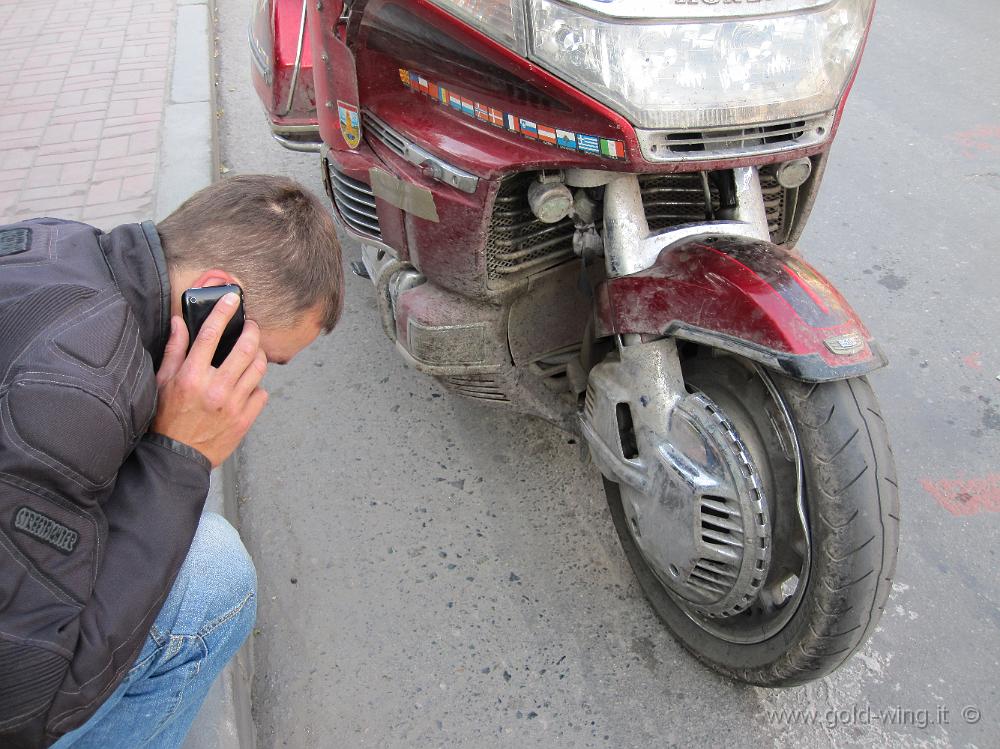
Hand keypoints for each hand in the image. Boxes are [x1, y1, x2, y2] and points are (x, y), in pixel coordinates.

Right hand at [151, 293, 268, 467]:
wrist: (176, 457)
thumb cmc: (166, 419)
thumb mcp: (162, 383)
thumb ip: (174, 350)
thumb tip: (179, 323)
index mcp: (191, 376)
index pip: (210, 334)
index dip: (223, 312)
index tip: (232, 299)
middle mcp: (215, 388)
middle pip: (245, 347)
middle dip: (252, 330)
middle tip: (251, 327)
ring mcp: (233, 405)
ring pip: (259, 368)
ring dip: (259, 355)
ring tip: (252, 353)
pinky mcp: (245, 419)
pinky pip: (262, 393)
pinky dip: (257, 386)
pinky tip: (248, 385)